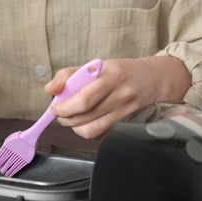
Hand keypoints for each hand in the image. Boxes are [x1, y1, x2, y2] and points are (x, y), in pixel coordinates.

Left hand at [44, 57, 190, 138]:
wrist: (152, 78)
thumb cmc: (117, 72)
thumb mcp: (94, 66)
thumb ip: (68, 75)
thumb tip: (49, 89)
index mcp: (109, 75)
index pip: (83, 98)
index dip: (64, 107)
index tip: (54, 107)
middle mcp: (119, 93)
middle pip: (84, 115)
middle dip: (65, 118)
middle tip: (60, 113)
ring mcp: (124, 109)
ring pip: (91, 129)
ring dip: (74, 127)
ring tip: (71, 118)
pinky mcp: (125, 121)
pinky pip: (99, 134)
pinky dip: (87, 131)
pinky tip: (86, 122)